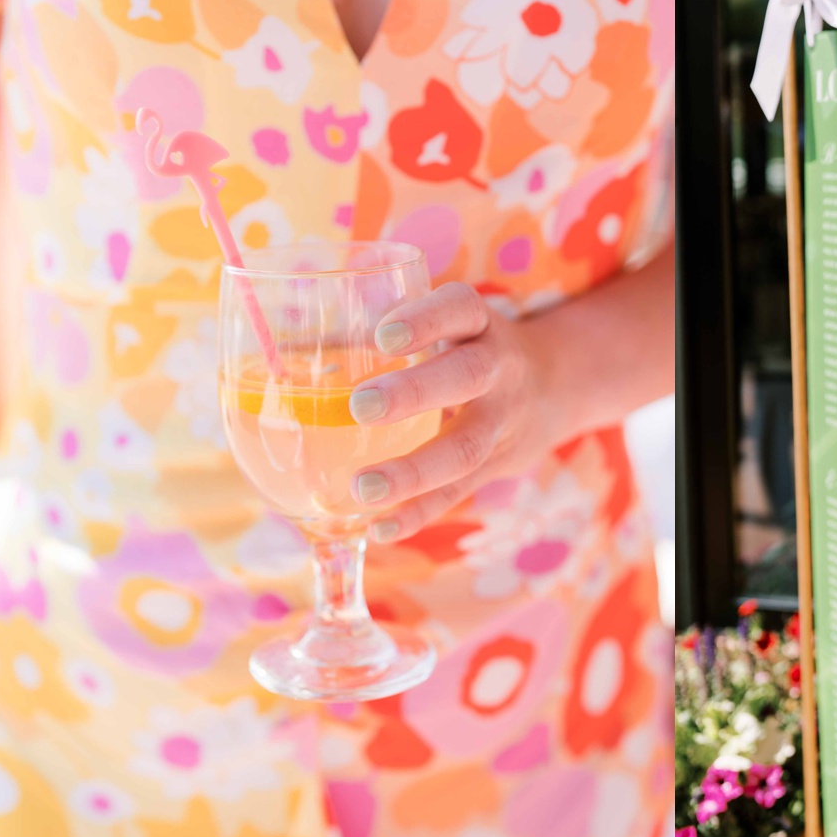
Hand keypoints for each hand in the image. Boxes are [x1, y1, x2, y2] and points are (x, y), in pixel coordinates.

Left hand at [346, 283, 565, 542]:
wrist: (552, 389)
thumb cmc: (467, 348)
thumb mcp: (449, 324)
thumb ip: (390, 333)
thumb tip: (284, 342)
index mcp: (479, 325)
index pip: (460, 309)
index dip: (426, 320)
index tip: (383, 336)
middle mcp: (499, 369)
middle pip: (467, 376)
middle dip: (416, 393)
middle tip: (360, 406)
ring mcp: (502, 421)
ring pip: (465, 447)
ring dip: (414, 470)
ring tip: (362, 488)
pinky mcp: (495, 465)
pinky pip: (458, 492)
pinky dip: (419, 512)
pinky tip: (380, 528)